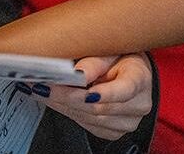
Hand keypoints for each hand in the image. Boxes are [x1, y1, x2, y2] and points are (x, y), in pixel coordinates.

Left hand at [36, 54, 152, 140]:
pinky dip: (69, 113)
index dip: (104, 93)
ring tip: (43, 91)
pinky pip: (88, 126)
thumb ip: (93, 63)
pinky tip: (56, 101)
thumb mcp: (108, 51)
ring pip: (90, 119)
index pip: (124, 90)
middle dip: (67, 97)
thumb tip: (76, 73)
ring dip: (63, 105)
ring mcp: (129, 121)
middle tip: (44, 86)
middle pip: (100, 107)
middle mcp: (139, 104)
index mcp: (140, 79)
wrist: (126, 71)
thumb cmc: (117, 57)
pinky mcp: (115, 131)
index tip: (84, 92)